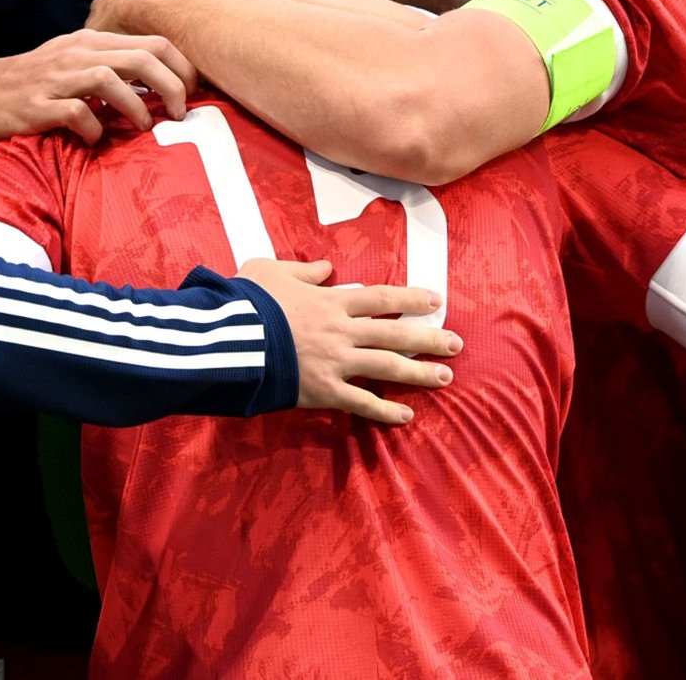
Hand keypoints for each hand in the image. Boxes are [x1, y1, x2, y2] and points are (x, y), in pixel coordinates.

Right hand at [0, 30, 196, 143]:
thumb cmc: (36, 81)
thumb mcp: (77, 62)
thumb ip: (115, 66)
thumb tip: (164, 84)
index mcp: (93, 41)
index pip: (153, 42)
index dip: (182, 67)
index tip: (193, 92)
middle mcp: (78, 54)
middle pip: (141, 58)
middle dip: (172, 87)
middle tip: (180, 113)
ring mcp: (56, 79)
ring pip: (110, 80)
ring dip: (137, 106)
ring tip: (145, 126)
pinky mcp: (37, 106)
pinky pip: (76, 113)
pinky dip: (94, 128)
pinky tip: (96, 139)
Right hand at [238, 257, 460, 424]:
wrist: (229, 341)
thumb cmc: (247, 303)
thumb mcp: (271, 272)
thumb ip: (303, 270)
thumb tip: (326, 268)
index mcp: (332, 301)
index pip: (382, 297)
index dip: (411, 298)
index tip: (436, 301)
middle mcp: (342, 331)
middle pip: (395, 333)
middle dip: (429, 338)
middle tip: (456, 344)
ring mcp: (335, 362)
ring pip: (387, 367)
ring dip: (419, 373)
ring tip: (445, 377)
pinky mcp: (323, 390)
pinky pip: (361, 403)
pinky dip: (385, 411)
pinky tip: (406, 416)